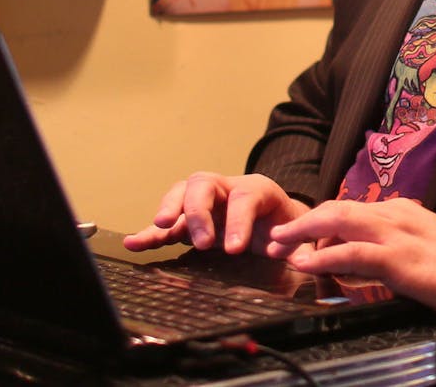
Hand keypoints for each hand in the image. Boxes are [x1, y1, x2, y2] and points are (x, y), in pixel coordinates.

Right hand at [122, 172, 311, 255]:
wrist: (280, 224)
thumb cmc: (288, 229)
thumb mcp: (300, 236)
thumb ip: (296, 245)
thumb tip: (282, 250)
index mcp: (259, 190)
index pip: (245, 197)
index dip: (238, 220)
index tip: (234, 247)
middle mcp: (228, 189)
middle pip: (205, 185)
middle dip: (200, 210)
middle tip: (202, 241)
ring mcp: (206, 202)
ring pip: (182, 193)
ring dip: (170, 209)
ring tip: (161, 226)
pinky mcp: (190, 220)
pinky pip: (168, 222)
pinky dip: (151, 232)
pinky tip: (134, 242)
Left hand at [266, 198, 435, 329]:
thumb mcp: (420, 251)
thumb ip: (391, 251)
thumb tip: (360, 264)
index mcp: (401, 211)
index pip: (349, 209)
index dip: (318, 221)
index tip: (295, 236)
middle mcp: (395, 215)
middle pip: (336, 209)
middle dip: (302, 222)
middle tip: (274, 238)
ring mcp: (396, 234)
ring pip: (337, 222)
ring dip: (302, 234)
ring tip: (277, 246)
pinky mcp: (398, 259)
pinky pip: (351, 253)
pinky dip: (323, 256)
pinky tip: (305, 263)